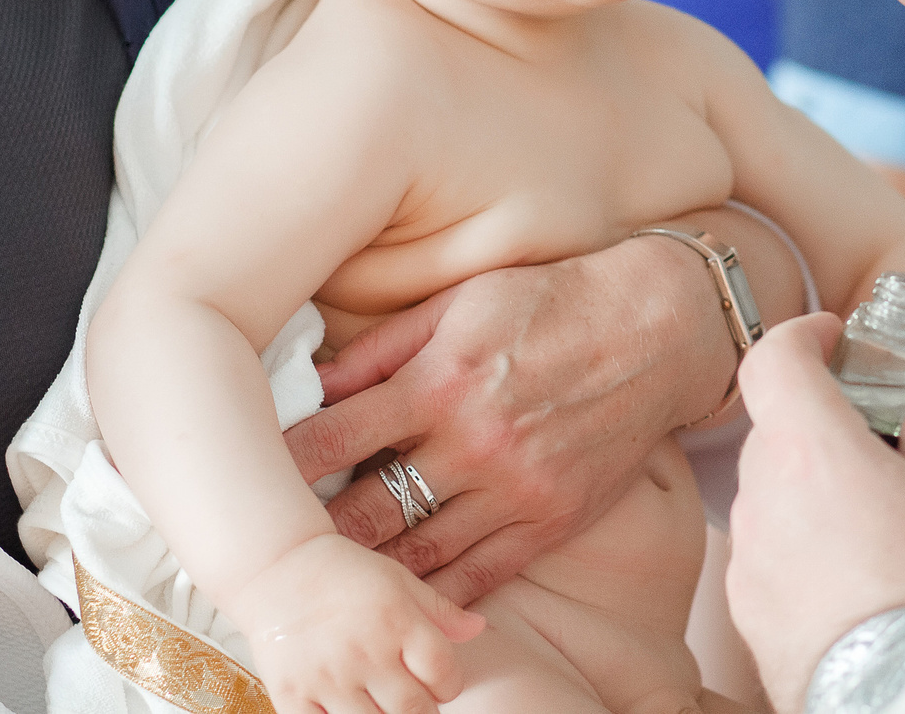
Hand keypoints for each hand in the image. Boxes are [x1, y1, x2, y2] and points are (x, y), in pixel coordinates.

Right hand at [232, 533, 484, 713]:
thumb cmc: (345, 573)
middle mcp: (365, 651)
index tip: (438, 682)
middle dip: (421, 709)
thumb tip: (478, 629)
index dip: (449, 685)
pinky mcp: (292, 695)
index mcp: (397, 621)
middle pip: (415, 711)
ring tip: (379, 703)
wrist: (276, 566)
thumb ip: (440, 610)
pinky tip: (345, 708)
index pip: (445, 676)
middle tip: (410, 699)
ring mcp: (327, 677)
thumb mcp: (399, 580)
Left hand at [285, 235, 734, 605]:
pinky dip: (431, 597)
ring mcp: (514, 489)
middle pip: (364, 510)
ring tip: (321, 581)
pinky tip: (396, 602)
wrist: (658, 330)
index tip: (246, 474)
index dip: (282, 461)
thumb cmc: (550, 302)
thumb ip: (382, 349)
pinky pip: (477, 577)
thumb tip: (311, 382)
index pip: (333, 435)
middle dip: (311, 532)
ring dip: (363, 572)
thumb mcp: (460, 303)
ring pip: (415, 554)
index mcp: (441, 379)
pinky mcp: (549, 522)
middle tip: (273, 544)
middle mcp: (472, 441)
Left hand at [726, 315, 904, 713]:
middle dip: (824, 422)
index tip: (836, 339)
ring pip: (772, 494)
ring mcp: (748, 560)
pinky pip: (768, 553)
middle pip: (777, 429)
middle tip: (882, 435)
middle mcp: (762, 499)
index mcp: (808, 450)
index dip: (803, 337)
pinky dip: (802, 545)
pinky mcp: (748, 613)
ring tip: (881, 518)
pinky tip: (857, 572)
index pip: (771, 358)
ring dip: (813, 488)